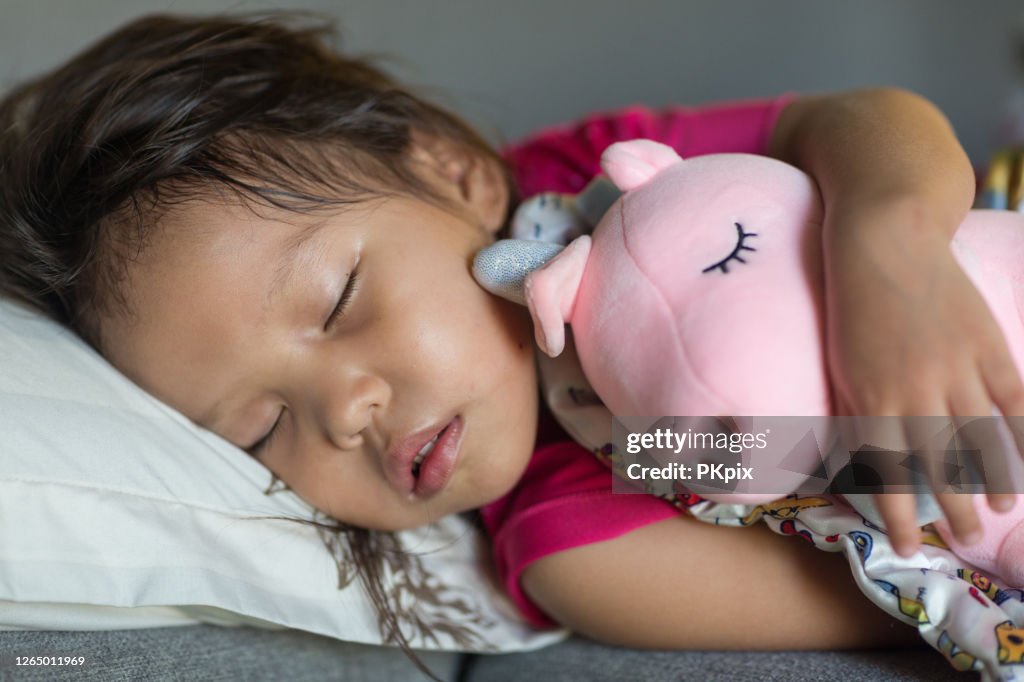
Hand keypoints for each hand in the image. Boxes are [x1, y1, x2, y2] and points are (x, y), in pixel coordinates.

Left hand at [823, 200, 1023, 556]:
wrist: (885, 242)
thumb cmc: (853, 307)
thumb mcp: (842, 365)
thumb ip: (859, 413)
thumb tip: (867, 462)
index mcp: (871, 398)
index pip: (888, 472)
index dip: (900, 514)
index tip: (911, 546)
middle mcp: (916, 391)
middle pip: (940, 464)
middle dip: (951, 507)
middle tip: (965, 537)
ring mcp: (957, 368)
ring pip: (981, 439)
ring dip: (991, 479)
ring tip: (997, 509)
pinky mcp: (987, 346)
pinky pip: (1014, 400)